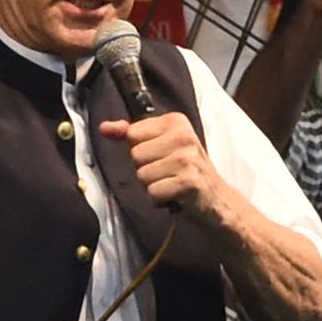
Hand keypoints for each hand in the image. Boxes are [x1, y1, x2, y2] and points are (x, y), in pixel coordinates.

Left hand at [98, 113, 227, 220]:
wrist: (217, 198)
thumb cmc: (185, 171)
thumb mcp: (161, 145)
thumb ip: (131, 134)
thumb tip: (104, 128)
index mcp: (176, 121)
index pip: (132, 133)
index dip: (140, 150)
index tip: (159, 155)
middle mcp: (184, 136)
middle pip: (135, 155)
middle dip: (146, 169)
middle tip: (167, 173)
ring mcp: (187, 159)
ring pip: (142, 176)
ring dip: (153, 186)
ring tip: (171, 183)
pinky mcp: (189, 182)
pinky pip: (153, 192)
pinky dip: (160, 199)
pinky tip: (175, 195)